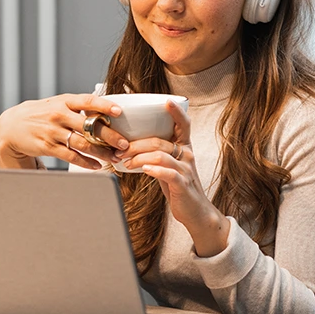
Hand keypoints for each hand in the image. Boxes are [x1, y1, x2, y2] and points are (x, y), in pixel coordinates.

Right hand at [0, 94, 129, 169]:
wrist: (12, 126)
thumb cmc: (42, 113)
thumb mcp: (58, 103)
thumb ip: (79, 106)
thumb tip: (107, 109)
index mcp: (64, 101)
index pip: (88, 101)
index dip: (104, 106)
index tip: (119, 111)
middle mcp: (59, 115)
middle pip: (89, 126)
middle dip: (109, 136)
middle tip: (124, 144)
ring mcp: (53, 131)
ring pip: (82, 144)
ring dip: (101, 152)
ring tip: (115, 157)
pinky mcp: (48, 147)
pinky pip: (71, 156)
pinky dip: (86, 162)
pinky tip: (97, 165)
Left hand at [119, 100, 229, 255]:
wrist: (195, 212)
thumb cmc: (178, 187)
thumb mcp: (169, 166)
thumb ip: (156, 154)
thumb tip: (129, 146)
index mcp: (184, 147)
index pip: (183, 124)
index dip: (176, 112)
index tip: (166, 101)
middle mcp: (187, 154)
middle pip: (159, 141)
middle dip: (136, 144)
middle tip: (119, 150)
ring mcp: (186, 169)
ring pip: (160, 155)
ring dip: (139, 157)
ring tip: (125, 162)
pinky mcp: (183, 184)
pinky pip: (168, 173)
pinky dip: (154, 170)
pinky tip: (144, 171)